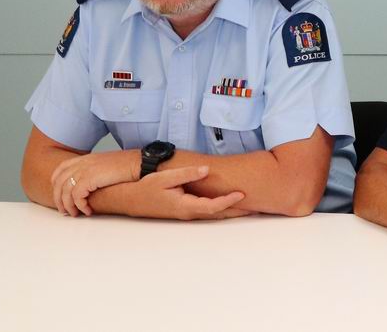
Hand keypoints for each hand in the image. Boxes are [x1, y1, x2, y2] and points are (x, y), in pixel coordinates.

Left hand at [50, 149, 139, 216]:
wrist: (141, 163)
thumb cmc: (129, 166)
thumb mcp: (107, 165)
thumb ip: (95, 171)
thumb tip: (90, 186)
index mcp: (85, 159)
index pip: (60, 170)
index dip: (56, 184)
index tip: (60, 196)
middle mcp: (82, 163)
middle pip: (58, 182)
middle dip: (59, 199)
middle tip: (64, 211)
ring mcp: (84, 170)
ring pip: (65, 191)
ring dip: (68, 206)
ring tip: (75, 214)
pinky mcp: (90, 179)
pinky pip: (76, 196)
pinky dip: (80, 206)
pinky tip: (88, 211)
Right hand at [125, 166, 251, 220]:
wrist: (129, 200)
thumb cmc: (146, 188)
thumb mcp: (166, 178)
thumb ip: (187, 174)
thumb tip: (206, 170)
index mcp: (185, 206)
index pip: (212, 206)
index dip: (228, 201)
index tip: (242, 194)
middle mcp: (189, 213)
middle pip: (218, 215)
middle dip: (238, 212)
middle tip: (258, 208)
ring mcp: (188, 214)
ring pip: (214, 215)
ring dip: (232, 212)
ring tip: (251, 208)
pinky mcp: (186, 211)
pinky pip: (208, 212)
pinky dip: (222, 210)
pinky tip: (231, 206)